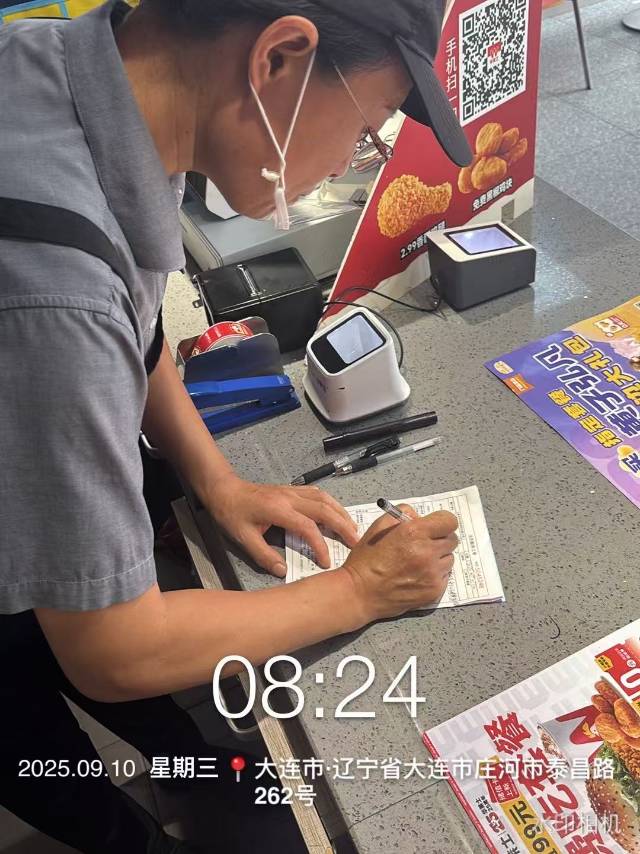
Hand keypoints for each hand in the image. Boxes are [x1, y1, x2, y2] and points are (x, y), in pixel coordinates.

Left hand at [205, 476, 359, 577]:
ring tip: (352, 528)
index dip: (320, 545)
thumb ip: (264, 555)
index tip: (326, 562)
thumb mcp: (243, 538)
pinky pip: (318, 494)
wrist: (224, 489)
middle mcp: (290, 497)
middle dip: (343, 526)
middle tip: (357, 542)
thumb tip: (283, 571)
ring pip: (324, 499)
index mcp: (279, 510)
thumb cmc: (232, 513)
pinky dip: (331, 504)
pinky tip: (336, 513)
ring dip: (341, 513)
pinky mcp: (292, 489)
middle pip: (324, 509)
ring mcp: (292, 491)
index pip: (307, 527)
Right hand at [341, 506, 458, 622]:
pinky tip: (416, 575)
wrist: (360, 593)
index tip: (435, 525)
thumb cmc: (366, 560)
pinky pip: (444, 576)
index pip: (449, 521)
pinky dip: (434, 574)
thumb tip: (419, 517)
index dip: (441, 521)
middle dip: (439, 539)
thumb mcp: (378, 526)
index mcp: (414, 532)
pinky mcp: (434, 590)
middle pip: (452, 539)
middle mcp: (427, 552)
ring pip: (448, 558)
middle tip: (423, 544)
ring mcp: (432, 573)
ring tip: (417, 562)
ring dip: (437, 558)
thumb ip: (402, 514)